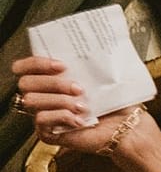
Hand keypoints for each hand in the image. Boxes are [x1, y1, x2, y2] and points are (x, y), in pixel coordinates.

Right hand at [8, 56, 127, 150]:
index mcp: (52, 79)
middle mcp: (43, 96)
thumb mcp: (106, 76)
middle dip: (53, 83)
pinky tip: (80, 120)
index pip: (24, 67)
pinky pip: (41, 119)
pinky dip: (63, 117)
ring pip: (31, 100)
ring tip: (82, 106)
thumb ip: (94, 60)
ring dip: (59, 100)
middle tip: (79, 88)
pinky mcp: (47, 132)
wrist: (125, 128)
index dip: (36, 63)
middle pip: (25, 83)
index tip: (62, 65)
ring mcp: (43, 114)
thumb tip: (93, 39)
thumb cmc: (115, 102)